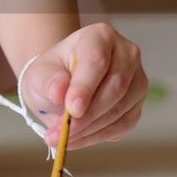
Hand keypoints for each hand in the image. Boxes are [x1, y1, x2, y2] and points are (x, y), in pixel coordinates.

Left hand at [22, 23, 147, 149]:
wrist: (60, 84)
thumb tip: (59, 93)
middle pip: (115, 87)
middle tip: (62, 134)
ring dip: (91, 129)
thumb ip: (48, 82)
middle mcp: (126, 54)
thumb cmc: (51, 74)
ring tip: (62, 139)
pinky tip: (78, 139)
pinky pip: (124, 124)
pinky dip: (100, 136)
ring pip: (121, 109)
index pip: (96, 61)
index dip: (85, 87)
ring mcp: (136, 79)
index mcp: (100, 36)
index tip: (71, 110)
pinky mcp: (137, 103)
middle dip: (87, 116)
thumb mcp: (39, 74)